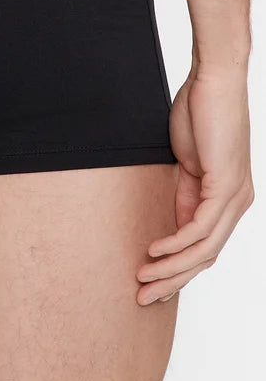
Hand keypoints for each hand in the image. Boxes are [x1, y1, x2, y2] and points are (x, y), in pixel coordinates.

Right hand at [136, 61, 253, 304]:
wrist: (214, 82)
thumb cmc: (200, 113)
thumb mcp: (187, 162)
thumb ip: (184, 193)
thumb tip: (172, 223)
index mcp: (227, 198)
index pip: (203, 248)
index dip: (177, 270)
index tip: (151, 284)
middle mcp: (237, 203)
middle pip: (205, 258)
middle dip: (172, 282)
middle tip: (143, 298)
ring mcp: (235, 197)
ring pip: (204, 250)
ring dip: (171, 270)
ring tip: (142, 280)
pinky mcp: (226, 186)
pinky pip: (201, 228)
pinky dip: (176, 244)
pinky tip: (154, 251)